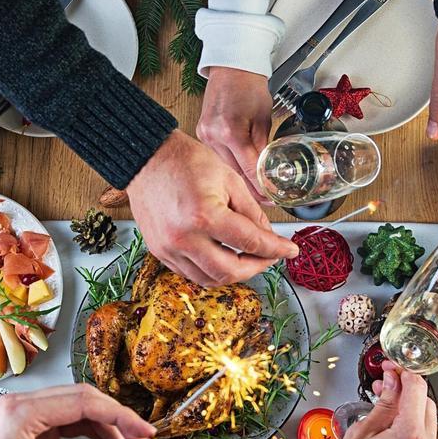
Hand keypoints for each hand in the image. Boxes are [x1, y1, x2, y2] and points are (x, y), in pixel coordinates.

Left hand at [0, 384, 155, 438]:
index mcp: (21, 415)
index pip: (85, 402)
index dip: (122, 417)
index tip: (145, 434)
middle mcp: (20, 404)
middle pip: (82, 397)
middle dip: (116, 418)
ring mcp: (22, 411)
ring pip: (77, 405)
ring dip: (104, 423)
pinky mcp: (26, 422)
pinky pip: (66, 416)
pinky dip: (89, 428)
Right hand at [127, 130, 297, 285]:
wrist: (147, 158)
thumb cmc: (186, 161)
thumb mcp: (229, 180)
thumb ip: (252, 212)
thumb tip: (268, 237)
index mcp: (205, 216)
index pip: (250, 243)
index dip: (275, 249)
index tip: (290, 251)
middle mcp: (184, 238)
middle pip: (230, 272)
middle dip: (257, 267)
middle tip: (270, 257)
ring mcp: (169, 249)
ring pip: (210, 280)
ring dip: (234, 273)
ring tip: (248, 259)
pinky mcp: (160, 252)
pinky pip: (191, 274)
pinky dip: (211, 271)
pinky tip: (223, 258)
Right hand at [197, 67, 272, 196]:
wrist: (231, 69)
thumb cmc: (248, 86)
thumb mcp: (264, 118)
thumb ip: (264, 147)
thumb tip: (267, 171)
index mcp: (231, 130)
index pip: (248, 169)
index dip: (261, 187)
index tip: (270, 198)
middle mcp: (213, 135)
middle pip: (234, 173)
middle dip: (251, 189)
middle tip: (266, 200)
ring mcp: (204, 135)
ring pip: (225, 168)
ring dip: (239, 179)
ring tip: (254, 189)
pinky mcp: (201, 134)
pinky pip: (217, 157)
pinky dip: (229, 166)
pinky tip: (238, 172)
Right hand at [311, 361, 437, 438]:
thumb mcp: (360, 434)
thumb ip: (383, 404)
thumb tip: (393, 382)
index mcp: (408, 437)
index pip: (417, 389)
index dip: (404, 372)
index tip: (393, 368)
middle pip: (427, 405)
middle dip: (408, 393)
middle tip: (386, 389)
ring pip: (428, 427)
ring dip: (411, 415)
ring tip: (385, 416)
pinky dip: (412, 438)